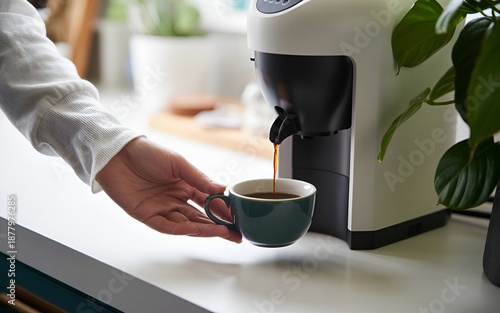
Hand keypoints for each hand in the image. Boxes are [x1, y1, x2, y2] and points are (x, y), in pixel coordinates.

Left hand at [95, 137, 241, 242]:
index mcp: (185, 186)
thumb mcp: (178, 163)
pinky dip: (180, 229)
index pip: (208, 202)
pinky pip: (166, 226)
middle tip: (236, 235)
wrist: (118, 152)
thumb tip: (223, 189)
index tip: (237, 218)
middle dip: (219, 227)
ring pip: (186, 224)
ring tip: (222, 233)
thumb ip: (199, 178)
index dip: (223, 211)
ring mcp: (161, 208)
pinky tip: (194, 230)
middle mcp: (175, 200)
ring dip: (204, 230)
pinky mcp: (146, 215)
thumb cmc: (147, 153)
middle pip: (200, 218)